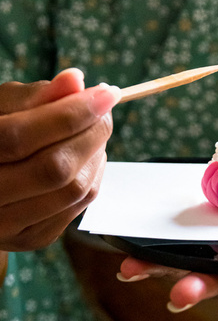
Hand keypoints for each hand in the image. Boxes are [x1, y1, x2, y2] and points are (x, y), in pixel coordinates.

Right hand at [0, 68, 119, 250]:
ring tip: (94, 132)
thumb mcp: (1, 108)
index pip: (20, 138)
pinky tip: (88, 158)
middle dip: (91, 135)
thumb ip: (36, 96)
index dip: (69, 113)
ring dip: (96, 156)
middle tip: (104, 112)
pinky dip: (93, 176)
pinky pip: (78, 207)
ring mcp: (7, 226)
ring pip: (72, 191)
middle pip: (53, 169)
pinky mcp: (32, 239)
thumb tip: (76, 81)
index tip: (105, 93)